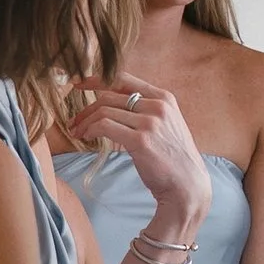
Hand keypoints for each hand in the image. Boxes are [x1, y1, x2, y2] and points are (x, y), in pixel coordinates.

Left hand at [62, 81, 213, 239]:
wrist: (188, 185)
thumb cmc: (174, 159)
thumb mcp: (166, 125)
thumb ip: (146, 111)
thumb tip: (114, 105)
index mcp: (163, 98)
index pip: (123, 78)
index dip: (97, 79)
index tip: (79, 83)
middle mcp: (158, 106)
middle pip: (109, 96)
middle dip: (87, 108)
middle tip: (75, 121)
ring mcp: (150, 122)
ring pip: (104, 111)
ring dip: (85, 122)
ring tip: (78, 133)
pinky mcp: (141, 140)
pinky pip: (105, 127)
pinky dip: (90, 130)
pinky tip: (87, 137)